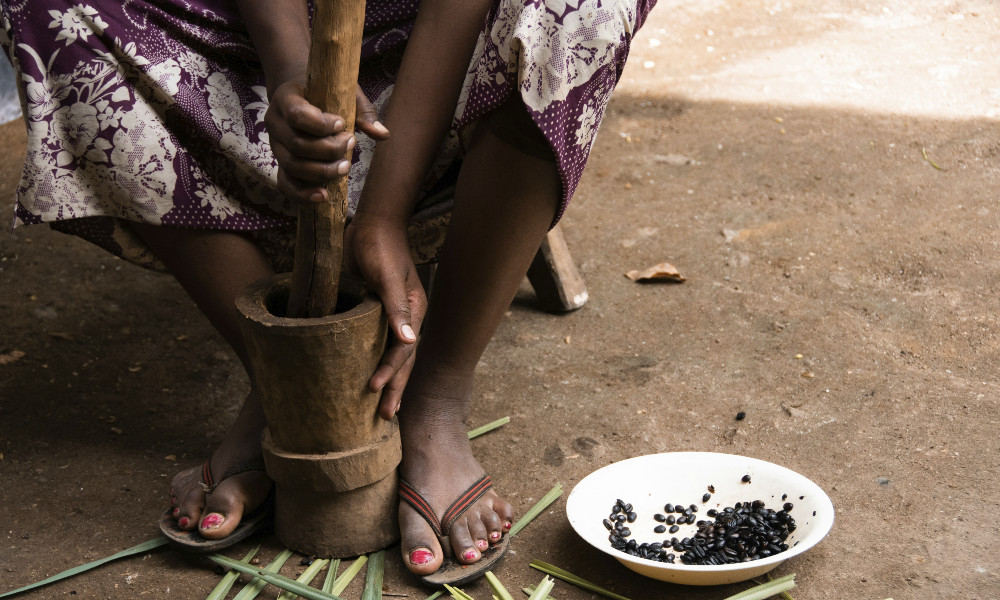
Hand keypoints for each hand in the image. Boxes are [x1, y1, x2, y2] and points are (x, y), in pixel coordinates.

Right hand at [266, 80, 389, 202]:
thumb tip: (383, 134)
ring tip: (345, 167)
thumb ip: (363, 112)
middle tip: (351, 143)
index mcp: (286, 98)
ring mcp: (275, 146)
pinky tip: (323, 196)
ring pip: (292, 166)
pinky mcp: (280, 163)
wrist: (300, 94)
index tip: (341, 124)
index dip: (320, 124)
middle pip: (297, 145)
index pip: (297, 115)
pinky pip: (285, 183)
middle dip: (328, 150)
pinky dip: (303, 193)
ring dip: (321, 171)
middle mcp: (275, 123)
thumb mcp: (343, 93)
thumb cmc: (324, 92)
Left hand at [344, 212, 426, 419]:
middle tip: (385, 418)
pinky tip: (361, 377)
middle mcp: (404, 319)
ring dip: (387, 382)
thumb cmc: (379, 245)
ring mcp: (389, 317)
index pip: (404, 351)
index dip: (390, 372)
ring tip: (379, 409)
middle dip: (395, 389)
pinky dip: (371, 363)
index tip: (372, 390)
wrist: (369, 223)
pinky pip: (374, 345)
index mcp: (414, 311)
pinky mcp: (372, 313)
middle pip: (403, 361)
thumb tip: (408, 340)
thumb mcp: (387, 274)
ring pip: (391, 357)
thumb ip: (396, 306)